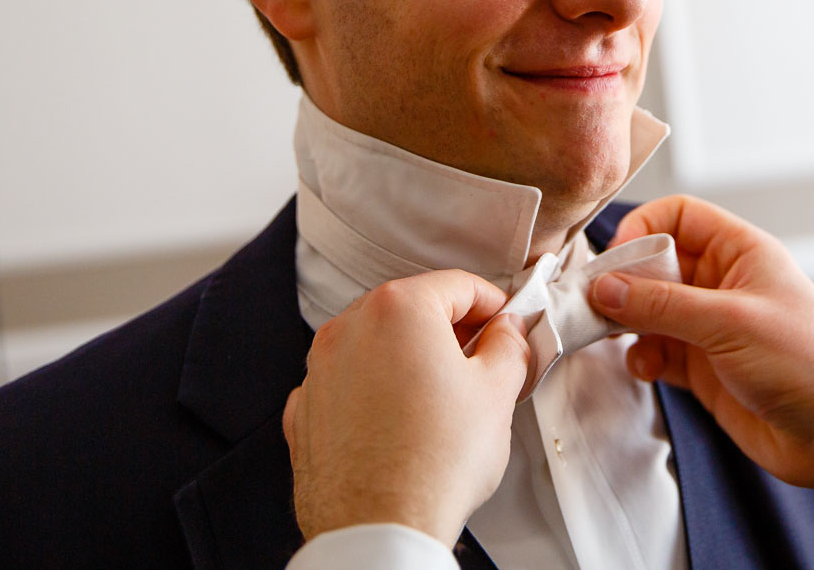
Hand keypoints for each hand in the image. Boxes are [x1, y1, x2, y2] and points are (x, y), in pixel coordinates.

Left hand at [283, 269, 529, 544]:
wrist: (379, 529)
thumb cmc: (433, 464)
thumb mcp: (497, 393)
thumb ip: (508, 346)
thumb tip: (507, 333)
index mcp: (398, 309)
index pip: (458, 285)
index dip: (494, 304)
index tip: (507, 325)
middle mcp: (349, 329)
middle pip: (412, 310)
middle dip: (450, 331)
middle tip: (482, 364)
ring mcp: (318, 370)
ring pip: (376, 346)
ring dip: (410, 361)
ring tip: (443, 402)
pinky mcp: (305, 411)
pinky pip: (347, 385)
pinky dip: (374, 393)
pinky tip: (401, 424)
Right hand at [589, 195, 813, 542]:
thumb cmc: (810, 364)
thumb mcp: (730, 323)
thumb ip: (663, 305)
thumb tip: (607, 286)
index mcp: (742, 253)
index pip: (681, 217)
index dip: (644, 229)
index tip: (616, 259)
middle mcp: (725, 285)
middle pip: (658, 264)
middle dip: (625, 281)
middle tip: (597, 301)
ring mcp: (713, 328)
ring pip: (651, 310)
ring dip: (628, 321)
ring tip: (610, 335)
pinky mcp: (704, 369)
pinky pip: (658, 350)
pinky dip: (642, 356)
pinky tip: (645, 367)